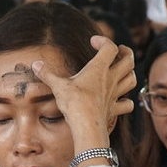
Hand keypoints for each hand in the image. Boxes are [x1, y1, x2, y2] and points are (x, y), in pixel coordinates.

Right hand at [31, 35, 135, 151]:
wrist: (86, 126)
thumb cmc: (74, 103)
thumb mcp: (58, 86)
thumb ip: (47, 74)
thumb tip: (35, 64)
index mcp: (99, 68)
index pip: (109, 47)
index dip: (103, 40)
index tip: (93, 41)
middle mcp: (111, 79)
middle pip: (129, 60)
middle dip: (126, 52)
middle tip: (118, 51)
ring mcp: (115, 94)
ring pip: (132, 79)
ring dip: (129, 73)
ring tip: (122, 71)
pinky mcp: (114, 109)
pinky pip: (128, 104)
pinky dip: (127, 101)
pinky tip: (121, 100)